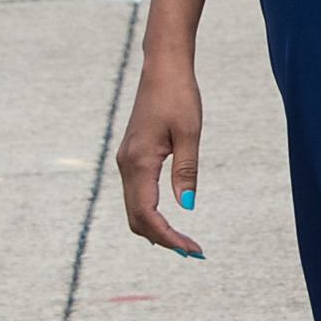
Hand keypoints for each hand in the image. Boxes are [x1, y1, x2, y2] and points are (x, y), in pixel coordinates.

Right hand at [118, 47, 203, 254]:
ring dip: (156, 229)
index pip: (148, 215)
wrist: (162, 69)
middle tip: (193, 251)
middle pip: (136, 219)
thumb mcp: (189, 134)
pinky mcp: (132, 157)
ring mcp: (126, 162)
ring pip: (134, 209)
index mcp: (139, 162)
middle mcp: (126, 165)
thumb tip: (187, 207)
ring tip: (184, 242)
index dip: (169, 237)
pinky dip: (150, 213)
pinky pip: (136, 195)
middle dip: (163, 239)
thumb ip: (186, 172)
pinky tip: (169, 220)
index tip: (194, 250)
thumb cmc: (178, 96)